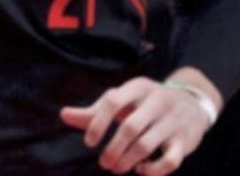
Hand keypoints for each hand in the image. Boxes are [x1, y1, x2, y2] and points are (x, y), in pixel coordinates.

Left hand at [60, 77, 212, 174]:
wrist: (192, 103)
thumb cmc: (145, 103)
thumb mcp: (123, 100)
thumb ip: (94, 111)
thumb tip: (62, 115)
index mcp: (137, 87)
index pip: (112, 101)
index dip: (98, 123)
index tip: (89, 143)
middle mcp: (157, 101)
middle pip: (129, 128)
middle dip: (113, 149)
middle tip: (103, 164)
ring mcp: (173, 121)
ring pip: (147, 145)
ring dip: (128, 161)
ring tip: (116, 169)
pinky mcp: (185, 141)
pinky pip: (171, 161)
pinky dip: (154, 170)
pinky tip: (142, 171)